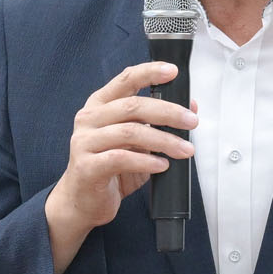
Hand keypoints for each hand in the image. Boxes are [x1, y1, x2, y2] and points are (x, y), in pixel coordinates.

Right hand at [44, 62, 196, 273]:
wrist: (82, 202)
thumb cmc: (110, 169)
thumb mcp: (138, 144)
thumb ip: (158, 124)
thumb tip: (191, 107)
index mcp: (100, 106)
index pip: (125, 80)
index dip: (149, 73)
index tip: (172, 72)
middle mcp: (89, 119)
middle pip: (132, 106)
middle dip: (167, 112)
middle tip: (191, 122)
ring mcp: (85, 142)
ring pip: (130, 132)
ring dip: (163, 140)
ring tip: (184, 150)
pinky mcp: (87, 167)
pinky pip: (120, 158)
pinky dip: (146, 161)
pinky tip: (161, 165)